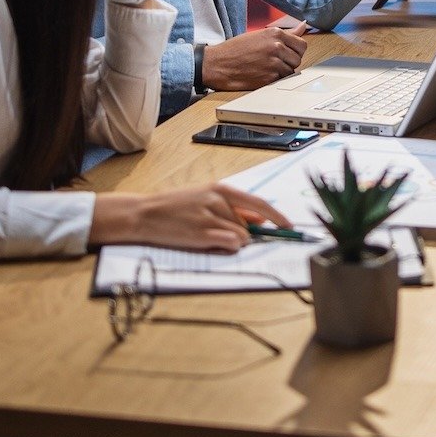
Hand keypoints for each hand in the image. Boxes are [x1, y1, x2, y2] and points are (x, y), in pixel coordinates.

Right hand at [89, 184, 288, 251]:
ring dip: (231, 241)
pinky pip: (230, 244)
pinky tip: (210, 243)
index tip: (290, 226)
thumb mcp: (206, 200)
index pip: (259, 203)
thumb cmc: (176, 208)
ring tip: (207, 235)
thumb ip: (234, 209)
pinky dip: (226, 247)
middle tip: (219, 233)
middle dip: (242, 233)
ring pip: (240, 236)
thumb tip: (261, 219)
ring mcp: (210, 217)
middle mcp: (218, 200)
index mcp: (221, 189)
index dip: (277, 217)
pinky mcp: (202, 234)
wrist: (146, 214)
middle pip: (249, 225)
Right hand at [200, 26, 308, 90]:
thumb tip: (303, 26)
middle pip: (298, 59)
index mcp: (275, 33)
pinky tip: (262, 74)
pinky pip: (281, 80)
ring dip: (282, 72)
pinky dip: (274, 79)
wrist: (217, 64)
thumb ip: (285, 33)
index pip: (301, 45)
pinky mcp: (269, 78)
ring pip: (291, 71)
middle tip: (274, 61)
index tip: (288, 53)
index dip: (295, 51)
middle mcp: (277, 47)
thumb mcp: (260, 35)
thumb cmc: (235, 49)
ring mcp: (274, 63)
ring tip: (266, 67)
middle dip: (289, 62)